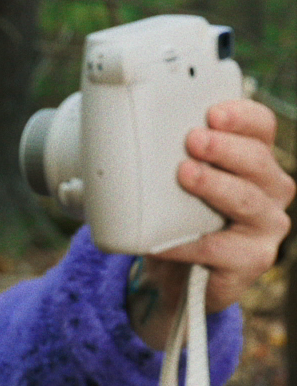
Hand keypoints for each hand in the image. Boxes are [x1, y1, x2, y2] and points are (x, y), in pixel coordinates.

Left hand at [129, 98, 294, 348]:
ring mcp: (265, 225)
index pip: (260, 127)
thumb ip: (164, 157)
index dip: (242, 116)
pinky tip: (162, 239)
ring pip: (247, 200)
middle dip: (225, 147)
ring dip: (215, 184)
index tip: (212, 113)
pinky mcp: (252, 259)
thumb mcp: (171, 181)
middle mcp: (269, 189)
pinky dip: (186, 242)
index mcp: (254, 159)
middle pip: (258, 159)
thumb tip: (116, 136)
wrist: (177, 273)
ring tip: (185, 174)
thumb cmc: (178, 216)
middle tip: (193, 140)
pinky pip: (218, 248)